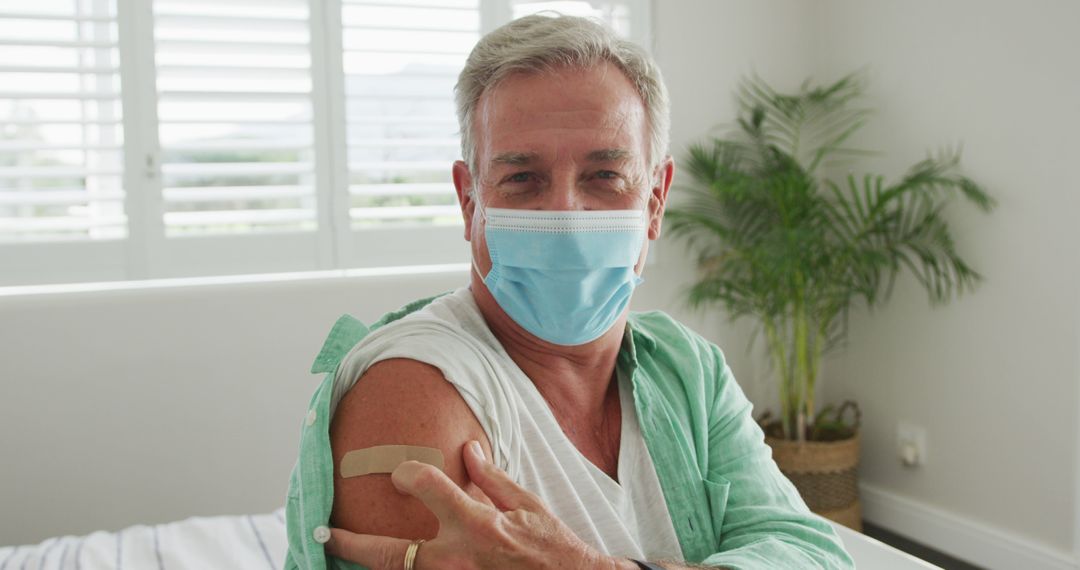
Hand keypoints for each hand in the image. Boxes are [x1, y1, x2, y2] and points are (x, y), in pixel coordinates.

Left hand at [326, 440, 621, 569]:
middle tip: (326, 535)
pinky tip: (386, 568)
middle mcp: (459, 558)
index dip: (407, 473)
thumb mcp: (527, 506)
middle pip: (391, 553)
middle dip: (353, 544)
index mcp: (477, 524)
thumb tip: (468, 450)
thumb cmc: (554, 550)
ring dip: (374, 565)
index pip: (426, 486)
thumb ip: (491, 480)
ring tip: (346, 554)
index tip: (400, 473)